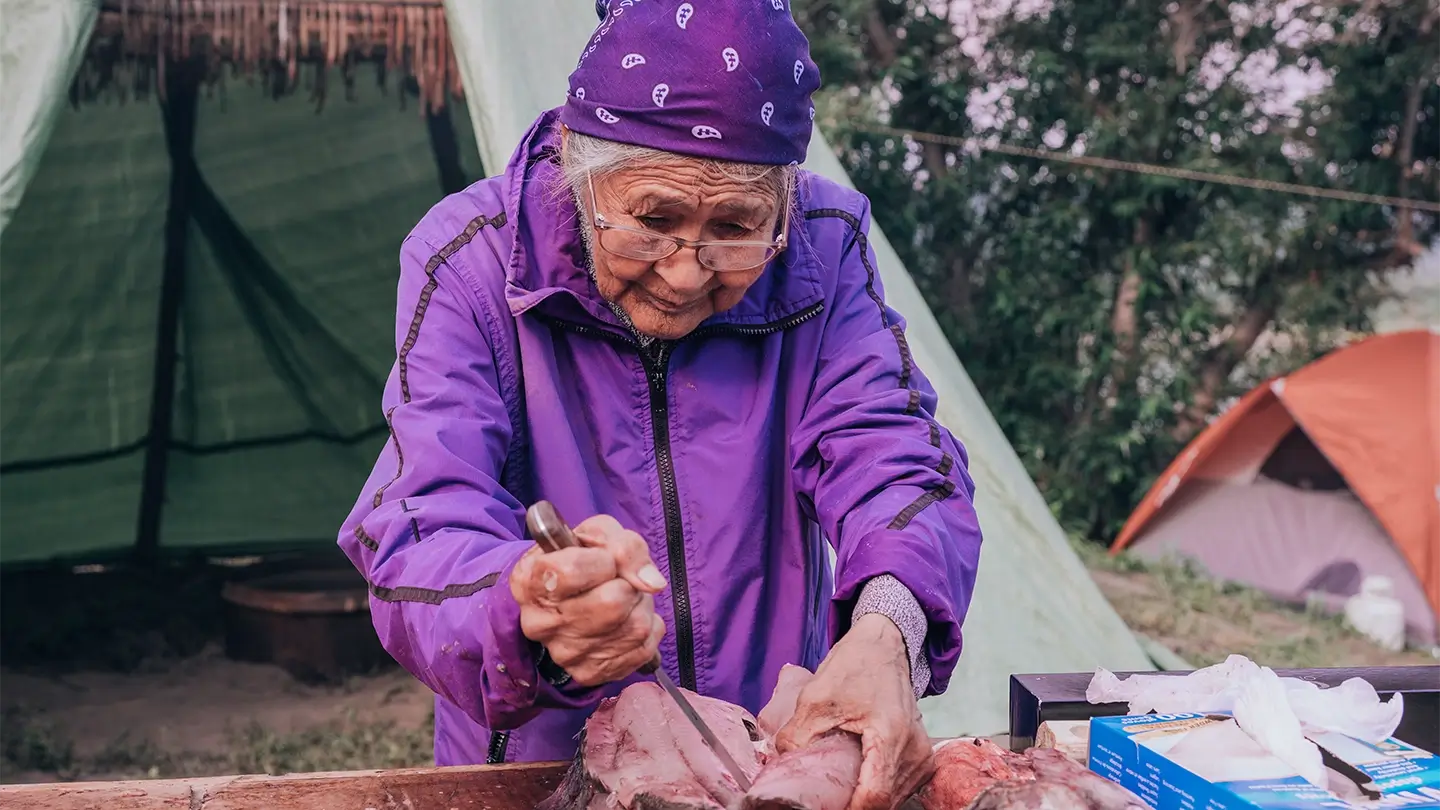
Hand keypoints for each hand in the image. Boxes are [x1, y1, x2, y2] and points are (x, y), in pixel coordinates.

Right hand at [509, 514, 666, 686]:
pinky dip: (648, 629)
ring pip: (635, 627)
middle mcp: (539, 623)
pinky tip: (629, 619)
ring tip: (625, 598)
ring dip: (641, 606)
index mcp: (529, 581)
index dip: (602, 561)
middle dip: (628, 585)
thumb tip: (651, 582)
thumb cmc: (585, 558)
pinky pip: (643, 649)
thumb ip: (625, 546)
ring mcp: (564, 654)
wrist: (574, 596)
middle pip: (610, 604)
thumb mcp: (600, 535)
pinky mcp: (590, 674)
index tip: (604, 559)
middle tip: (619, 580)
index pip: (571, 571)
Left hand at [776, 614, 933, 809]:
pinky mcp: (920, 757)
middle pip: (884, 802)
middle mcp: (914, 750)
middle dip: (852, 805)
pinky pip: (899, 788)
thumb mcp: (815, 697)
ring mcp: (921, 755)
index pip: (875, 797)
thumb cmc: (854, 666)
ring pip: (892, 798)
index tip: (824, 808)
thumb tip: (780, 766)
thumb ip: (796, 736)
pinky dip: (876, 789)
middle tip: (823, 800)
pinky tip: (855, 779)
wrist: (882, 645)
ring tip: (837, 789)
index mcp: (891, 735)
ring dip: (864, 798)